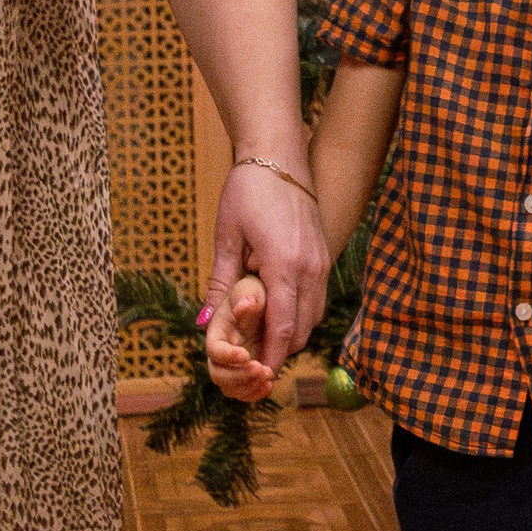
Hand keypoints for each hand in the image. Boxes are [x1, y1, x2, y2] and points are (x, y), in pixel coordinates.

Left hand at [207, 160, 328, 394]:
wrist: (279, 155)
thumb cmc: (248, 190)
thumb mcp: (227, 236)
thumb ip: (221, 282)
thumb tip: (206, 322)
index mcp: (285, 264)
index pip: (283, 326)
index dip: (272, 356)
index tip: (259, 376)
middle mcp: (311, 267)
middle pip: (303, 329)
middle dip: (280, 349)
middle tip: (253, 360)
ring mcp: (322, 261)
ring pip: (314, 316)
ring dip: (292, 332)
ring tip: (263, 339)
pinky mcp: (325, 255)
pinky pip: (317, 298)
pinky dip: (300, 313)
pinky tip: (278, 311)